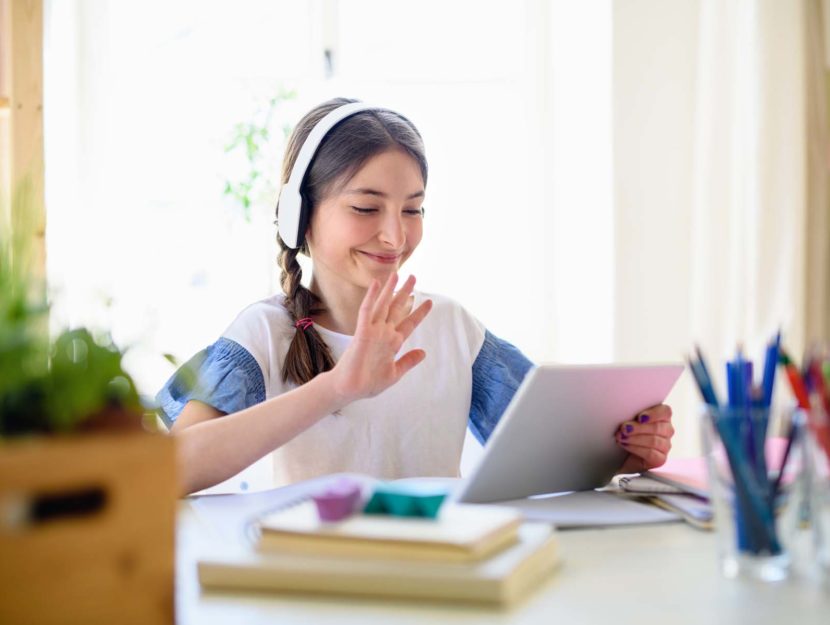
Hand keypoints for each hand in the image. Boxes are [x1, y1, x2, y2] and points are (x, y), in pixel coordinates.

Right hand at [329, 273, 431, 404]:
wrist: (350, 388)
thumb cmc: (368, 383)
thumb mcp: (394, 373)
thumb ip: (408, 361)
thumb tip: (424, 352)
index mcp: (393, 343)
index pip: (409, 323)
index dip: (419, 312)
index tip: (429, 302)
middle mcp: (384, 333)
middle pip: (397, 308)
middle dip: (406, 292)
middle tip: (414, 276)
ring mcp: (373, 332)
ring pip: (384, 305)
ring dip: (391, 289)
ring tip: (398, 274)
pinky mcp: (362, 333)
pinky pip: (368, 311)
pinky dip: (372, 297)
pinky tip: (376, 283)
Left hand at [615, 404, 673, 472]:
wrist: (619, 455)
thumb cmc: (625, 433)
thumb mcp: (628, 419)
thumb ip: (632, 413)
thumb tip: (622, 409)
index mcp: (661, 417)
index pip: (665, 412)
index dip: (654, 414)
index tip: (640, 417)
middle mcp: (666, 431)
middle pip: (658, 427)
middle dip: (638, 427)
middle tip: (624, 428)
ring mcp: (665, 446)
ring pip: (654, 441)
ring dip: (634, 438)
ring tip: (621, 437)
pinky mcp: (660, 459)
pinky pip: (651, 453)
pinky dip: (635, 448)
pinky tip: (625, 445)